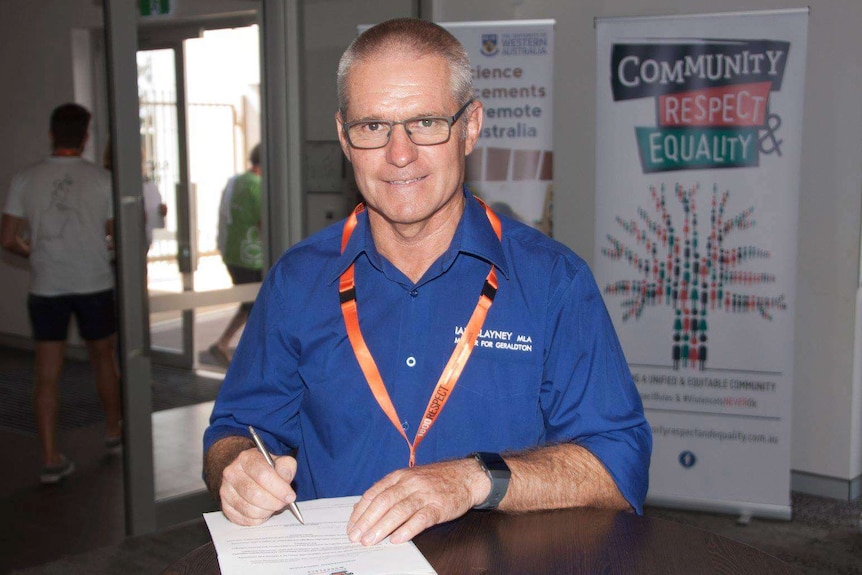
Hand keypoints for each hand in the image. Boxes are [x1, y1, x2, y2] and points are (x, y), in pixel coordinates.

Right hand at [218, 448, 298, 525]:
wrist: (251, 475)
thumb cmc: (267, 469)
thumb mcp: (280, 462)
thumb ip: (286, 467)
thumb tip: (285, 477)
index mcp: (246, 458)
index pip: (262, 475)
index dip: (279, 488)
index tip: (290, 496)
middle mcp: (231, 473)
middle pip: (255, 494)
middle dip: (274, 502)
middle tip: (284, 503)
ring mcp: (226, 491)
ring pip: (250, 509)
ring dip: (267, 511)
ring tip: (273, 505)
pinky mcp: (225, 507)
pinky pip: (245, 519)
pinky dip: (259, 519)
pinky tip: (263, 510)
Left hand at [347, 457, 489, 545]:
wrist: (466, 476)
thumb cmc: (435, 480)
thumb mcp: (409, 478)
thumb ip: (388, 491)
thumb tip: (362, 507)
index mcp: (399, 476)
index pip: (374, 493)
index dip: (360, 511)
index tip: (351, 526)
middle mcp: (410, 483)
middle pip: (383, 502)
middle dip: (367, 521)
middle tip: (356, 537)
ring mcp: (424, 494)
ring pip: (399, 511)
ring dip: (382, 527)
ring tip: (370, 540)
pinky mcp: (438, 507)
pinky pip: (421, 519)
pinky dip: (407, 529)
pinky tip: (397, 539)